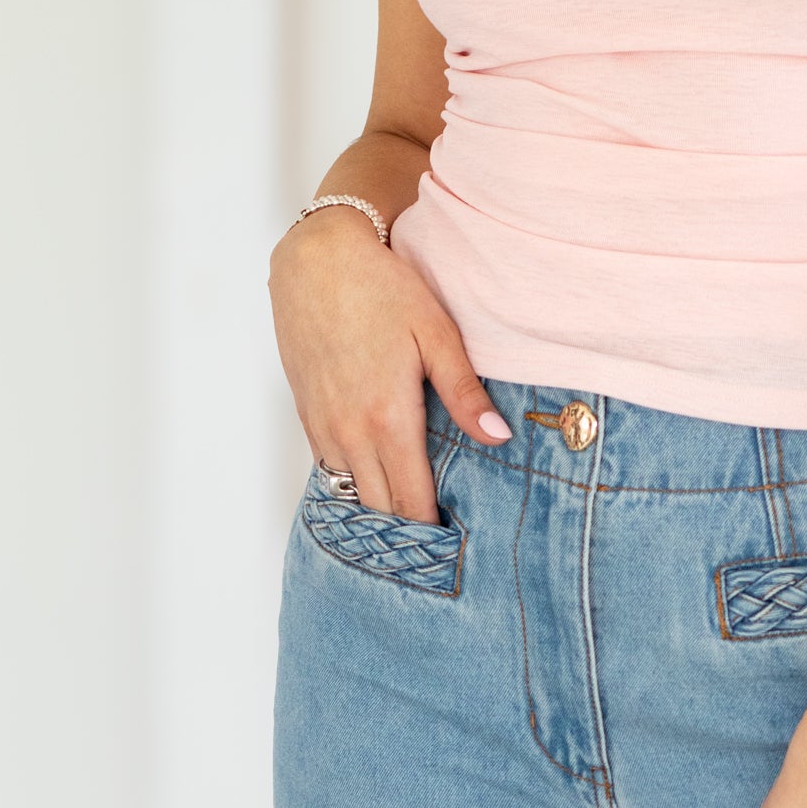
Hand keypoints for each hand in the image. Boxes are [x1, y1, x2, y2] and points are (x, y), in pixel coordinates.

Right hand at [268, 209, 510, 518]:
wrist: (316, 259)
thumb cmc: (382, 289)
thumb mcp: (436, 334)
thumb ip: (465, 393)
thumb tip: (499, 438)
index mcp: (388, 419)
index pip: (413, 502)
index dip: (433, 532)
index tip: (454, 548)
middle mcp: (351, 432)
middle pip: (381, 509)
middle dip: (407, 532)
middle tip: (436, 546)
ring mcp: (324, 427)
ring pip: (352, 495)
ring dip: (378, 511)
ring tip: (408, 525)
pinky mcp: (307, 416)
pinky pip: (331, 471)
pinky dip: (354, 485)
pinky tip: (376, 486)